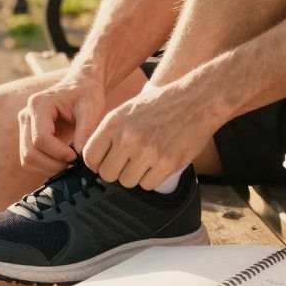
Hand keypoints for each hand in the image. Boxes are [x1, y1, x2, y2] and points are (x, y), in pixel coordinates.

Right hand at [18, 66, 107, 175]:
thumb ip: (86, 131)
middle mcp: (26, 114)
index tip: (77, 156)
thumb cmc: (87, 93)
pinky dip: (44, 165)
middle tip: (73, 164)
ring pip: (27, 158)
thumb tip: (80, 156)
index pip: (41, 139)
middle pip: (29, 152)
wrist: (81, 84)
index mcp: (40, 104)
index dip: (59, 153)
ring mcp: (25, 125)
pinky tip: (62, 160)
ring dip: (47, 167)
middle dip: (52, 164)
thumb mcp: (92, 109)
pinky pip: (30, 157)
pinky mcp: (28, 134)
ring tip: (69, 163)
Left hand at [83, 79, 222, 189]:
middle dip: (116, 171)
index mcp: (114, 123)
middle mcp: (128, 138)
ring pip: (127, 182)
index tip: (105, 162)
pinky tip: (157, 162)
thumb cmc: (159, 105)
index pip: (90, 157)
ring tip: (145, 159)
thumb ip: (109, 134)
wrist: (195, 101)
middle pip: (107, 174)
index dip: (96, 163)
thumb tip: (94, 161)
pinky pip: (148, 184)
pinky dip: (151, 178)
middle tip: (128, 162)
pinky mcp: (166, 164)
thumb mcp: (126, 110)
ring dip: (134, 175)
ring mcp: (148, 152)